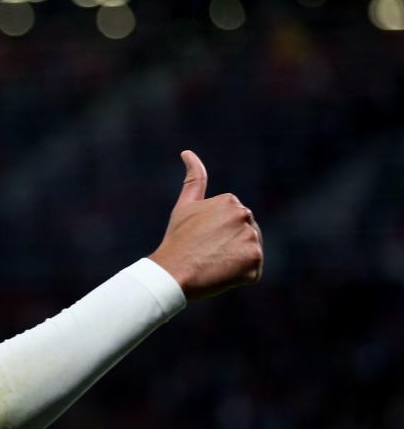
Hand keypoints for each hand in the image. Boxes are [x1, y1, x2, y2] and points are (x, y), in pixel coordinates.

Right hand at [148, 150, 263, 301]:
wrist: (173, 271)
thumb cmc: (177, 240)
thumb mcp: (185, 206)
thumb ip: (194, 179)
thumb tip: (188, 152)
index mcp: (230, 201)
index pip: (233, 224)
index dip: (216, 235)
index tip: (200, 240)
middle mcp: (244, 215)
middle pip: (244, 236)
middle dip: (229, 246)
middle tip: (205, 253)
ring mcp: (252, 238)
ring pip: (249, 253)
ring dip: (234, 261)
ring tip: (212, 263)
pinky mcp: (255, 260)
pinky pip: (252, 271)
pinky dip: (239, 276)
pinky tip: (221, 274)